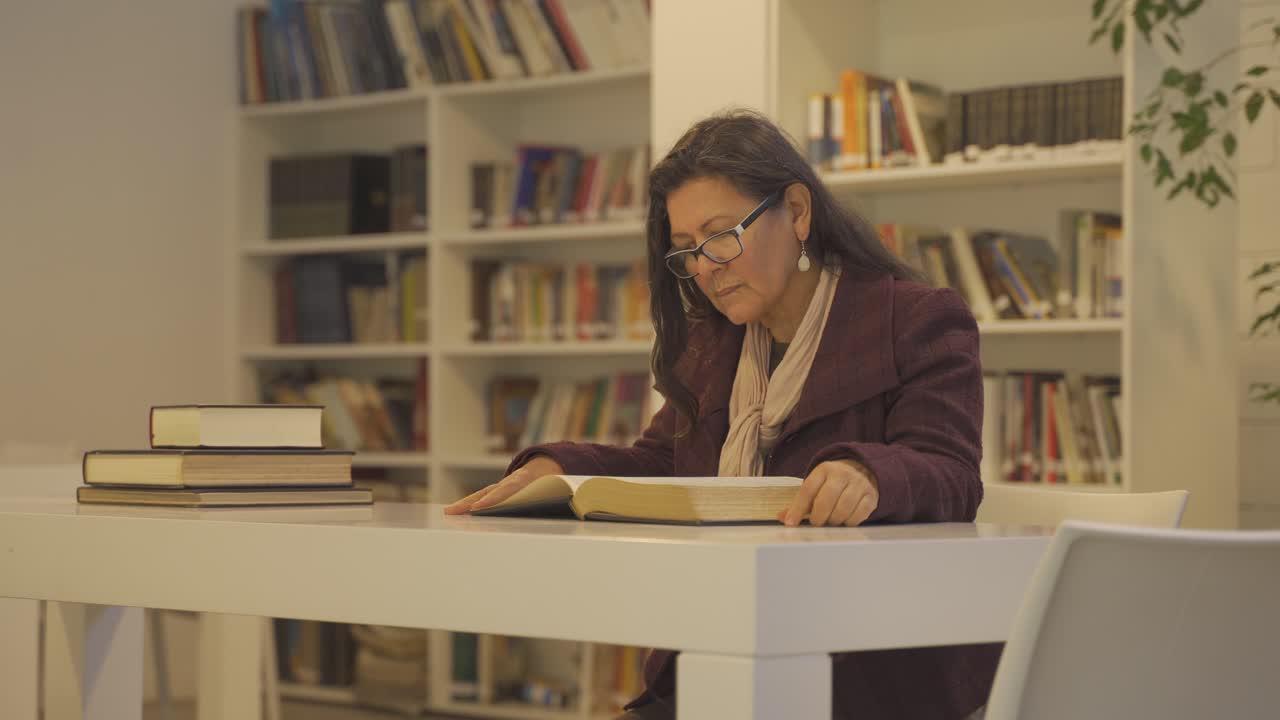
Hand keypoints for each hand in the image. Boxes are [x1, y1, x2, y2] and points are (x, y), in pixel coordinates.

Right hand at [443, 455, 564, 514]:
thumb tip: (562, 513)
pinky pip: (484, 496)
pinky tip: (459, 512)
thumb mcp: (561, 489)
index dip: (496, 498)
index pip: (510, 489)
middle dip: (472, 501)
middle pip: (491, 490)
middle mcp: (513, 480)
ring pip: (484, 492)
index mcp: (530, 479)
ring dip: (467, 503)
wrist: (552, 463)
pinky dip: (472, 504)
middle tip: (454, 510)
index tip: (482, 507)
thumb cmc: (557, 483)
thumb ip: (558, 499)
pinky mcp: (501, 489)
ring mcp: (505, 483)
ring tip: (449, 511)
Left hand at [778, 459, 877, 526]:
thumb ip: (801, 501)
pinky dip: (849, 522)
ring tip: (831, 520)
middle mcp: (842, 474)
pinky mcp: (871, 496)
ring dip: (833, 521)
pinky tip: (845, 520)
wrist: (864, 469)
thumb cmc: (834, 481)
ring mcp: (859, 485)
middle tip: (816, 522)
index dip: (797, 508)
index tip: (791, 523)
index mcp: (824, 469)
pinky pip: (858, 515)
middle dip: (818, 517)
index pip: (808, 489)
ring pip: (842, 510)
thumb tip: (783, 518)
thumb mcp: (817, 484)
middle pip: (825, 501)